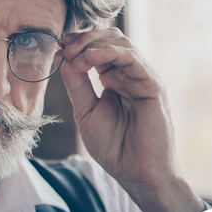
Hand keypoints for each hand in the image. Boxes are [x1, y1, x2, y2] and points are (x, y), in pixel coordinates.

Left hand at [59, 27, 203, 211]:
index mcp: (115, 79)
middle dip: (84, 38)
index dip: (78, 42)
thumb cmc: (114, 148)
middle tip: (65, 49)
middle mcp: (130, 74)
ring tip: (76, 56)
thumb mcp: (86, 112)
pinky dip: (110, 53)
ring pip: (121, 43)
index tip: (58, 47)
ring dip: (93, 44)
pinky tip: (91, 59)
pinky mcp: (152, 86)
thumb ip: (77, 85)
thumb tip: (64, 58)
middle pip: (111, 38)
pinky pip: (133, 59)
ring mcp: (143, 78)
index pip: (98, 47)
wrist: (137, 174)